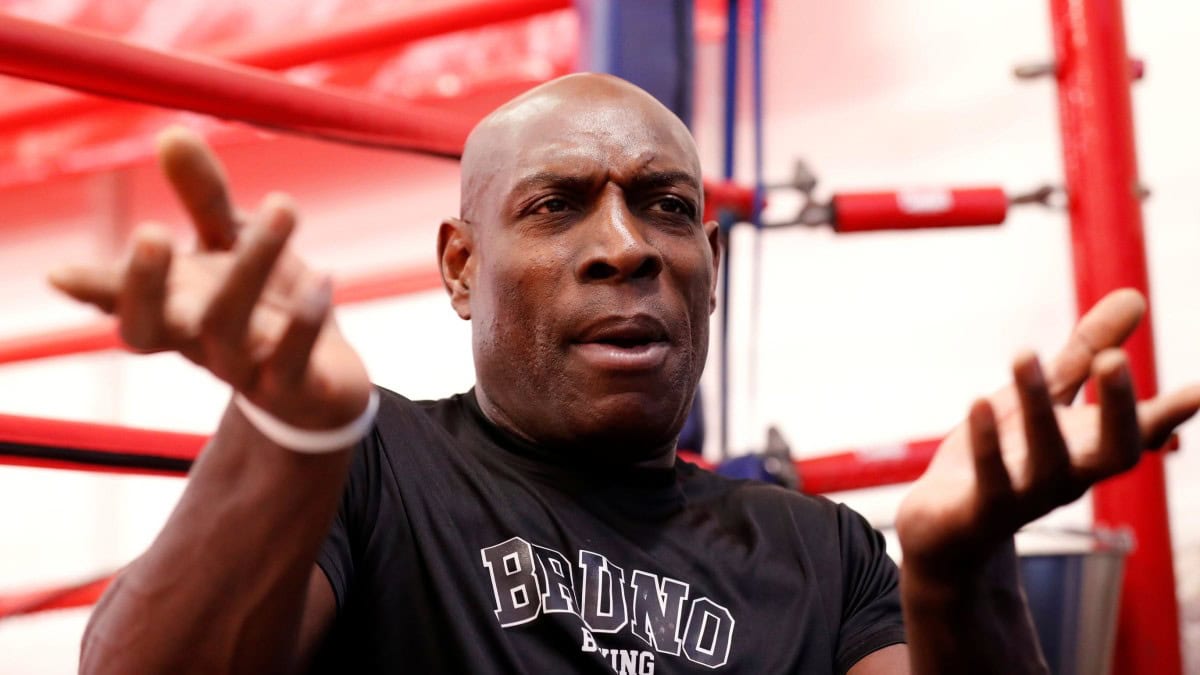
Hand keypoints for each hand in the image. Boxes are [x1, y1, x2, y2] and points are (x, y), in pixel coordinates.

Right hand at [48, 127, 370, 428]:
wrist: (324, 382)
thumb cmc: (265, 305)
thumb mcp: (233, 246)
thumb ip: (203, 197)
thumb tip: (171, 134)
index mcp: (174, 306)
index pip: (123, 300)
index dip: (94, 288)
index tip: (61, 274)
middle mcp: (198, 342)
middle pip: (154, 326)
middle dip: (146, 284)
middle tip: (150, 233)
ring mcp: (243, 369)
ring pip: (230, 326)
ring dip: (253, 265)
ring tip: (283, 204)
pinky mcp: (292, 388)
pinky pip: (291, 362)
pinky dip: (303, 322)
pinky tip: (322, 280)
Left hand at [896, 289, 1199, 577]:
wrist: (949, 535)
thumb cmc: (1005, 459)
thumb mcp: (1043, 399)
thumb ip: (1085, 355)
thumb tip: (1136, 296)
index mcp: (1088, 448)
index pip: (1139, 429)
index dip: (1171, 411)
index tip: (1199, 390)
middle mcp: (1070, 476)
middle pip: (1112, 451)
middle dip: (1116, 407)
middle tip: (1114, 359)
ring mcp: (1029, 497)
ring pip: (1046, 460)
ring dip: (1036, 407)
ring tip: (1022, 352)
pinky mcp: (982, 510)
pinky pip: (991, 480)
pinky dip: (987, 442)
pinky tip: (978, 402)